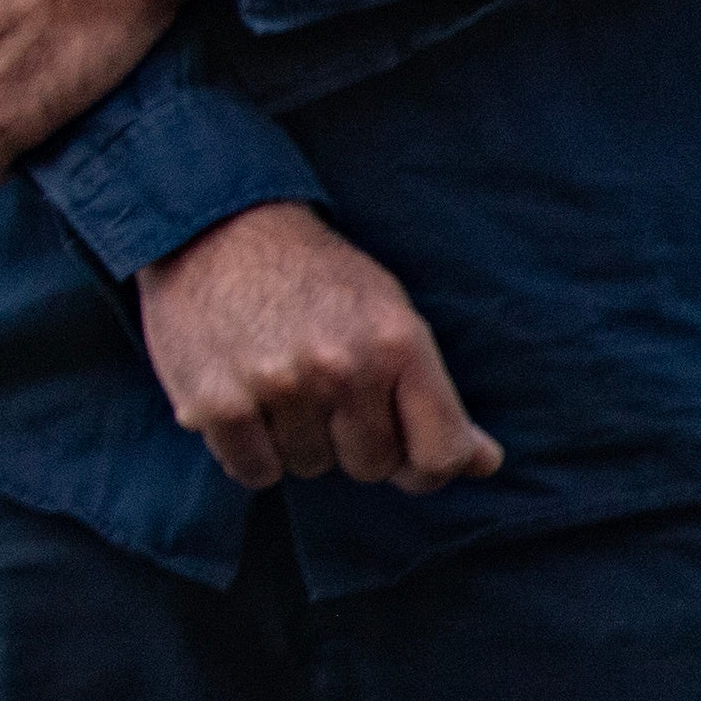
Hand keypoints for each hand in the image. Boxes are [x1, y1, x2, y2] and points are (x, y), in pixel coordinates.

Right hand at [138, 202, 501, 492]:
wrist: (216, 228)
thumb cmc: (315, 277)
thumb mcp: (390, 316)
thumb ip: (434, 395)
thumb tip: (484, 464)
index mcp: (396, 344)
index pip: (439, 455)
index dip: (425, 467)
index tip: (404, 453)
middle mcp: (342, 368)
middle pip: (370, 466)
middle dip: (350, 440)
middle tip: (323, 388)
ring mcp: (278, 387)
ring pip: (308, 469)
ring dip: (296, 441)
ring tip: (278, 384)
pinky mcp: (218, 404)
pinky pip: (253, 472)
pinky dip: (250, 451)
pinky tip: (244, 402)